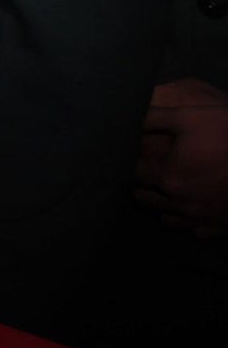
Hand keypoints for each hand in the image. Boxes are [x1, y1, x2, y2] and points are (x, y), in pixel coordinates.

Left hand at [135, 77, 227, 232]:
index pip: (132, 175)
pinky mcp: (222, 227)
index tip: (134, 153)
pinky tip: (194, 203)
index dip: (131, 162)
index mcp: (167, 178)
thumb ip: (152, 118)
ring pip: (167, 219)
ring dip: (164, 205)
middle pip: (145, 199)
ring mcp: (202, 219)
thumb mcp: (188, 117)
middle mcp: (180, 204)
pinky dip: (190, 220)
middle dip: (143, 185)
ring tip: (170, 187)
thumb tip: (128, 118)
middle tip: (150, 168)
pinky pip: (195, 230)